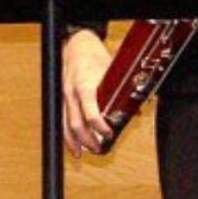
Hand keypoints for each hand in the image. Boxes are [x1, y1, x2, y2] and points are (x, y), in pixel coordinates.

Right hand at [61, 28, 114, 157]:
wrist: (77, 46)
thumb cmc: (94, 56)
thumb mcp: (112, 72)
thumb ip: (122, 93)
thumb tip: (136, 111)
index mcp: (84, 85)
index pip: (90, 111)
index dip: (99, 126)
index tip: (108, 135)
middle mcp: (72, 93)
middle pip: (75, 123)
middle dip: (87, 139)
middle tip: (98, 148)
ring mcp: (65, 97)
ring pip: (65, 124)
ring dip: (74, 141)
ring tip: (82, 153)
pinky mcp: (61, 99)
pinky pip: (61, 120)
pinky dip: (66, 135)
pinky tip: (73, 145)